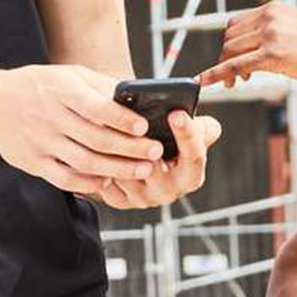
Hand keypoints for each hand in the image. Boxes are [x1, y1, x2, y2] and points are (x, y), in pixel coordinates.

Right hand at [0, 65, 162, 196]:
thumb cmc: (38, 86)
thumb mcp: (66, 74)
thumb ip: (98, 86)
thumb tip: (135, 97)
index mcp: (60, 90)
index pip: (95, 106)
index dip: (121, 118)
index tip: (144, 126)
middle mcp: (50, 117)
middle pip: (96, 138)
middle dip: (130, 148)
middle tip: (155, 152)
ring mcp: (41, 142)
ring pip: (85, 161)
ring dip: (117, 169)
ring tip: (142, 170)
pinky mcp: (34, 163)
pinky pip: (65, 178)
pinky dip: (88, 183)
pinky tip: (107, 182)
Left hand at [96, 111, 222, 208]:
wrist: (146, 164)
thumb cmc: (172, 142)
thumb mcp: (190, 131)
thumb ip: (199, 121)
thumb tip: (200, 96)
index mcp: (191, 174)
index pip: (194, 156)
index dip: (187, 134)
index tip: (176, 113)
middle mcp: (170, 190)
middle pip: (156, 171)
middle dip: (143, 149)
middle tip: (136, 129)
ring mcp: (144, 197)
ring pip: (127, 177)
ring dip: (117, 155)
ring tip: (107, 129)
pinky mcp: (121, 200)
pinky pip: (107, 185)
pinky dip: (101, 167)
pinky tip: (96, 147)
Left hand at [199, 2, 296, 90]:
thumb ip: (276, 33)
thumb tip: (256, 49)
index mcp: (274, 8)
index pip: (236, 23)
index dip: (231, 44)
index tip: (235, 60)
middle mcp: (269, 16)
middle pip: (229, 37)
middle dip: (226, 57)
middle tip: (235, 78)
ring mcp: (271, 34)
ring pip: (229, 51)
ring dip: (226, 68)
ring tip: (237, 83)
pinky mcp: (274, 54)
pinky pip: (235, 65)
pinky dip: (215, 74)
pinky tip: (206, 83)